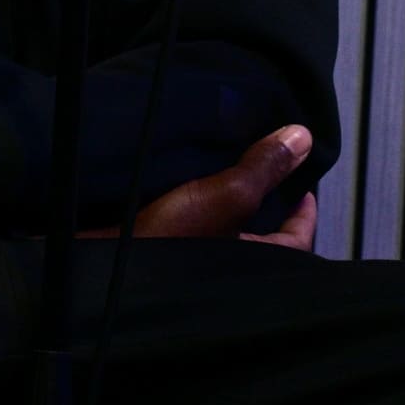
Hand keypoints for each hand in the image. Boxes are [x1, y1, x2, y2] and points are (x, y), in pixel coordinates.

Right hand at [80, 123, 321, 252]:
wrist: (100, 267)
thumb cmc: (169, 244)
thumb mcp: (224, 197)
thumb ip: (264, 168)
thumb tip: (304, 137)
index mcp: (260, 264)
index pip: (299, 233)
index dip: (303, 200)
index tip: (300, 167)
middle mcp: (235, 266)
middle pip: (263, 226)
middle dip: (263, 189)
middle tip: (262, 150)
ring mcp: (203, 261)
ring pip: (228, 221)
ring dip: (228, 191)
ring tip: (228, 153)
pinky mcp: (172, 250)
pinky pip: (198, 221)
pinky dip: (199, 199)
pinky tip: (192, 172)